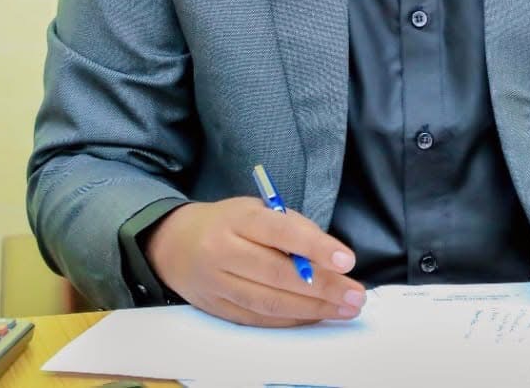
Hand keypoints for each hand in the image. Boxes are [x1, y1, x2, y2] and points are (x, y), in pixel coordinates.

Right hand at [144, 198, 365, 326]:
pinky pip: (258, 320)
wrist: (174, 244)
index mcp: (237, 218)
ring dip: (312, 309)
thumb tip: (330, 257)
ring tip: (344, 309)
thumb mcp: (257, 208)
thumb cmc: (228, 223)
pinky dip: (291, 320)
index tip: (347, 260)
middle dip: (322, 287)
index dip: (315, 247)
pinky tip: (315, 316)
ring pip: (268, 303)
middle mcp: (223, 251)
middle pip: (277, 274)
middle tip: (355, 294)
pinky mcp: (216, 309)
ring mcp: (217, 284)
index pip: (280, 232)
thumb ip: (292, 228)